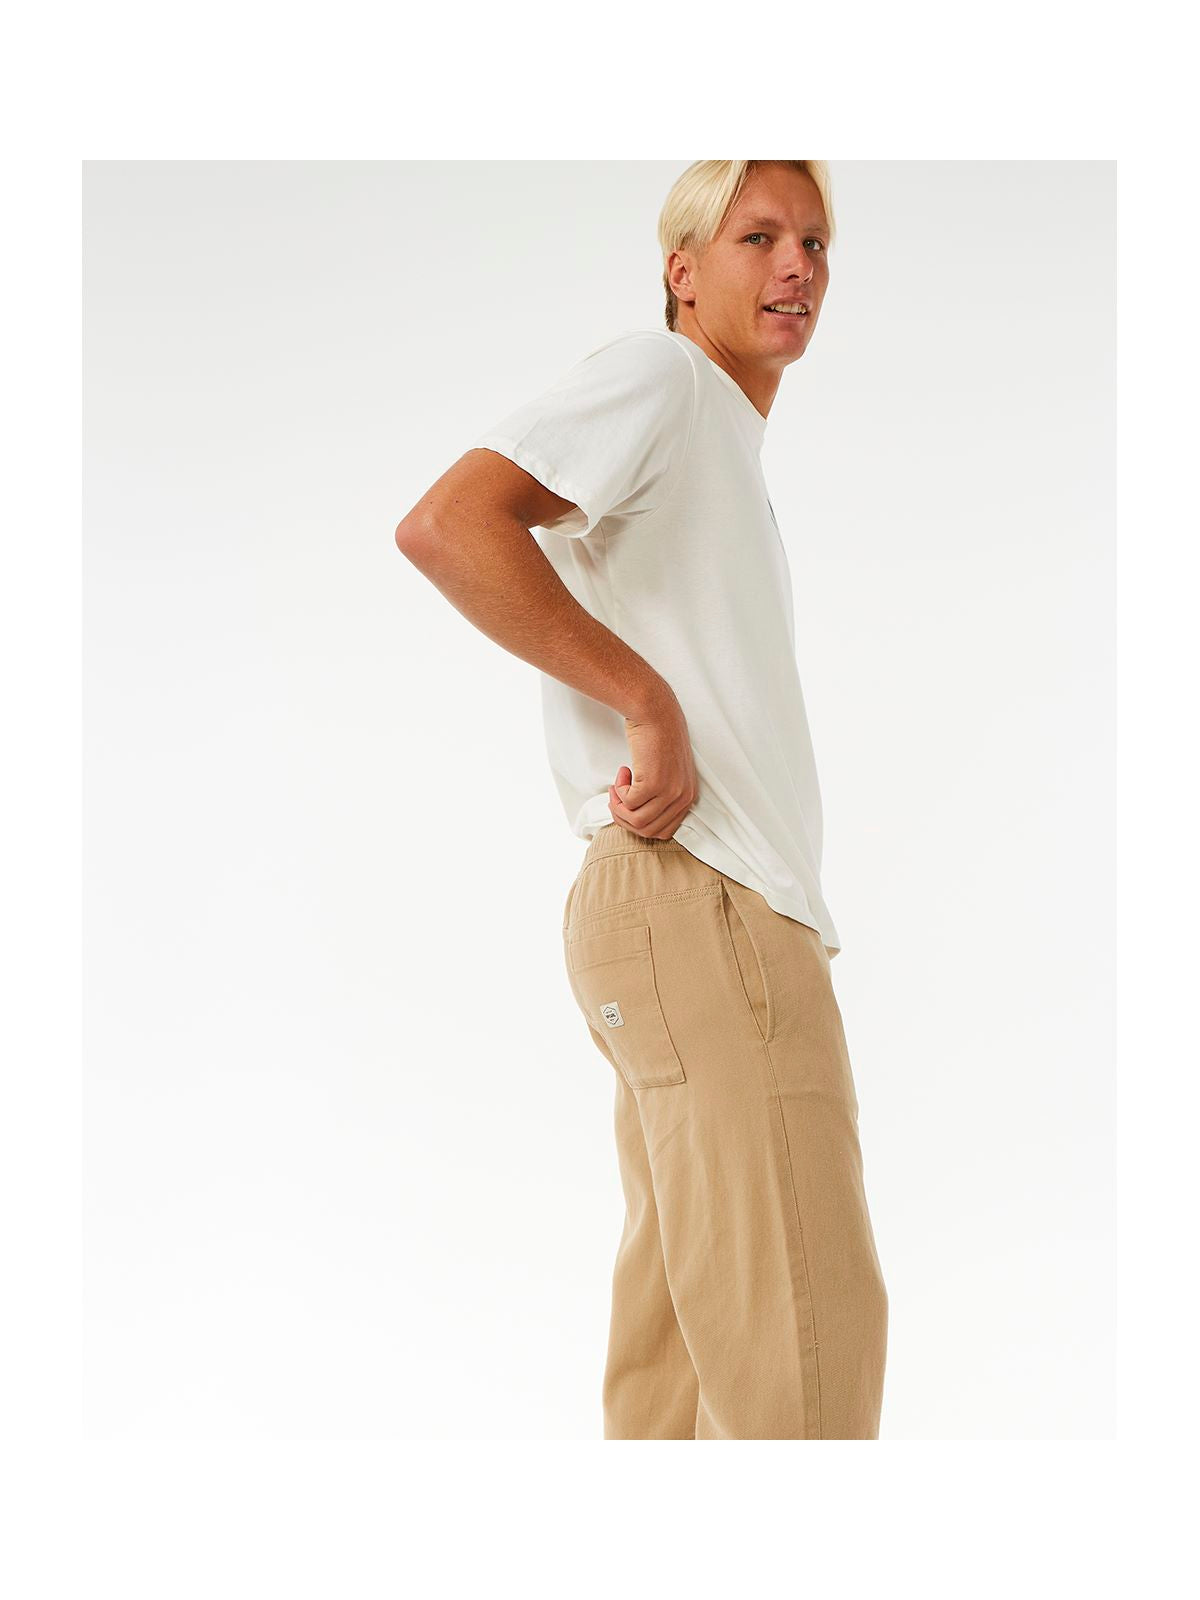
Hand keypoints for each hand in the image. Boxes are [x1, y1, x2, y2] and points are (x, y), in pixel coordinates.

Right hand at [608, 702, 698, 839]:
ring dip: (619, 807)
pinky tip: (623, 772)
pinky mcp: (654, 783)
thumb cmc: (659, 739)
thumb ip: (663, 796)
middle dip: (625, 819)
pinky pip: (629, 803)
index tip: (629, 807)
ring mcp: (670, 792)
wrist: (656, 713)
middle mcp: (683, 797)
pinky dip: (620, 791)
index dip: (640, 824)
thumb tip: (639, 819)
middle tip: (616, 799)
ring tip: (617, 787)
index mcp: (689, 797)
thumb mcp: (670, 773)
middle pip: (649, 831)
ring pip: (637, 822)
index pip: (664, 832)